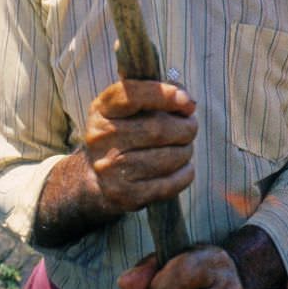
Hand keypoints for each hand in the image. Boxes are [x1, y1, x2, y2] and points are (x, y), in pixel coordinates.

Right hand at [84, 79, 196, 215]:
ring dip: (186, 151)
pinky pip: (169, 184)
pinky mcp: (124, 195)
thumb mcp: (131, 106)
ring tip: (184, 147)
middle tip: (191, 126)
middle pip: (157, 129)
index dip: (163, 95)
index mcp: (102, 109)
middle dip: (185, 127)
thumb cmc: (125, 131)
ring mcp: (110, 169)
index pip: (131, 96)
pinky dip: (185, 173)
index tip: (187, 101)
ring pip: (167, 157)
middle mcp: (100, 138)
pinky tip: (183, 167)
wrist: (97, 178)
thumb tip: (187, 102)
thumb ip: (158, 93)